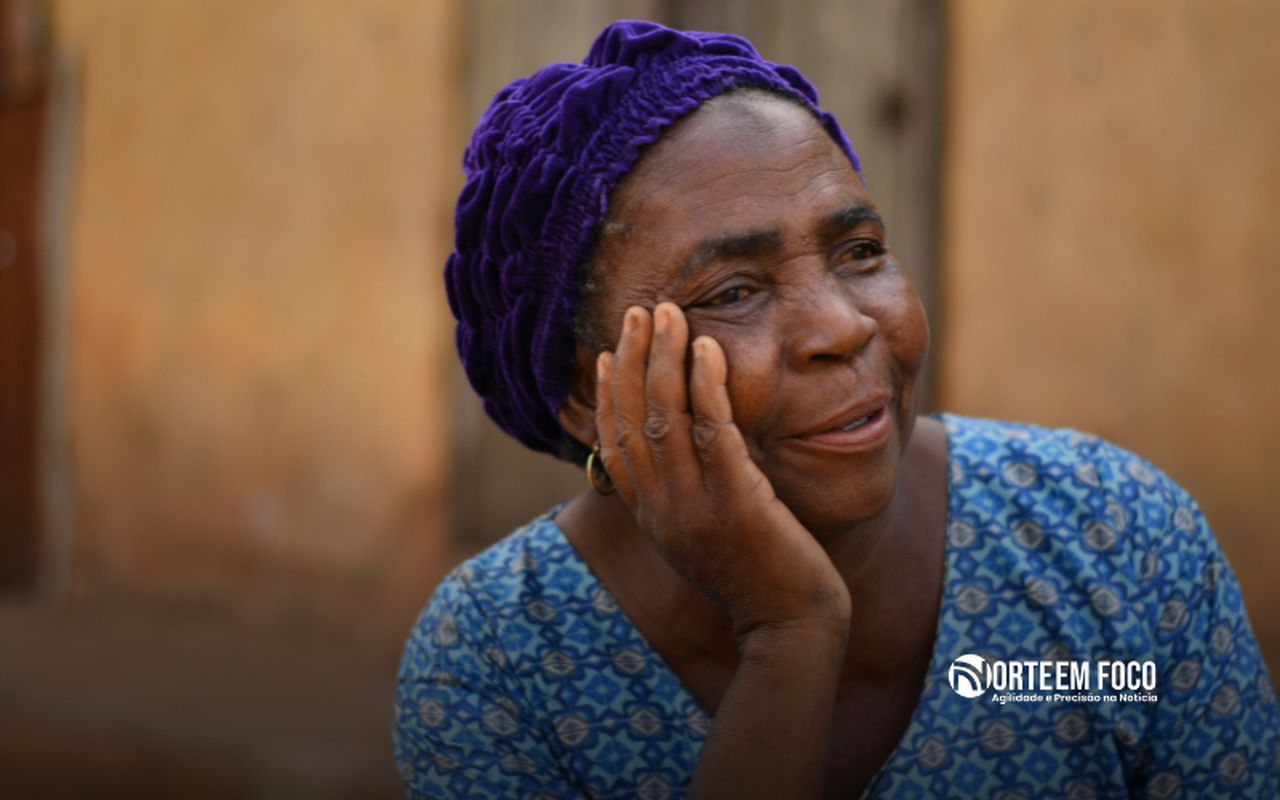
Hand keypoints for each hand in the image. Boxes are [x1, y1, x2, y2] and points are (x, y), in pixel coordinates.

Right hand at [596, 302, 851, 638]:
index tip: (605, 352)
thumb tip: (683, 447)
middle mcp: (663, 511)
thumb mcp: (704, 536)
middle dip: (629, 360)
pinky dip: (706, 385)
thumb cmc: (758, 577)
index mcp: (652, 518)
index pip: (613, 445)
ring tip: (667, 313)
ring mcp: (695, 508)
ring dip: (662, 359)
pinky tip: (707, 348)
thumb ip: (686, 494)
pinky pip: (713, 432)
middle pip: (631, 421)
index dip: (605, 394)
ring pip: (665, 418)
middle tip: (636, 312)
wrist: (790, 627)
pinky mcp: (737, 503)